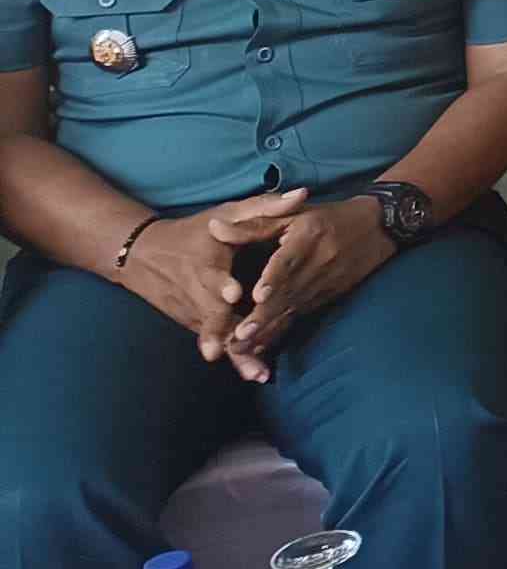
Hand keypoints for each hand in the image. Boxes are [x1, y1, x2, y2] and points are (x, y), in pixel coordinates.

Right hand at [118, 189, 302, 359]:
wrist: (142, 255)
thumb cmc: (193, 231)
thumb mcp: (225, 213)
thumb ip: (264, 207)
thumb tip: (303, 195)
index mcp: (204, 263)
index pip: (211, 276)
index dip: (221, 285)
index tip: (234, 292)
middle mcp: (197, 292)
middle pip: (213, 315)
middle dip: (226, 330)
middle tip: (241, 343)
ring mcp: (196, 313)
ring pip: (216, 335)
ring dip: (236, 354)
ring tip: (256, 372)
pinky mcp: (198, 325)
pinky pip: (218, 342)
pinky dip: (235, 357)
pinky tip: (255, 373)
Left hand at [224, 199, 398, 375]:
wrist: (379, 226)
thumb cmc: (328, 216)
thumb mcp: (293, 213)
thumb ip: (253, 225)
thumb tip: (214, 229)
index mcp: (309, 236)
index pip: (288, 260)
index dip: (273, 279)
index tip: (257, 296)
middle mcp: (320, 261)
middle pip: (287, 293)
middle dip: (262, 317)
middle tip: (238, 337)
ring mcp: (326, 282)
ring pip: (292, 309)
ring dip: (267, 330)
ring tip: (241, 347)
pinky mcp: (328, 296)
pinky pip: (300, 315)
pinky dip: (280, 331)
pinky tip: (261, 346)